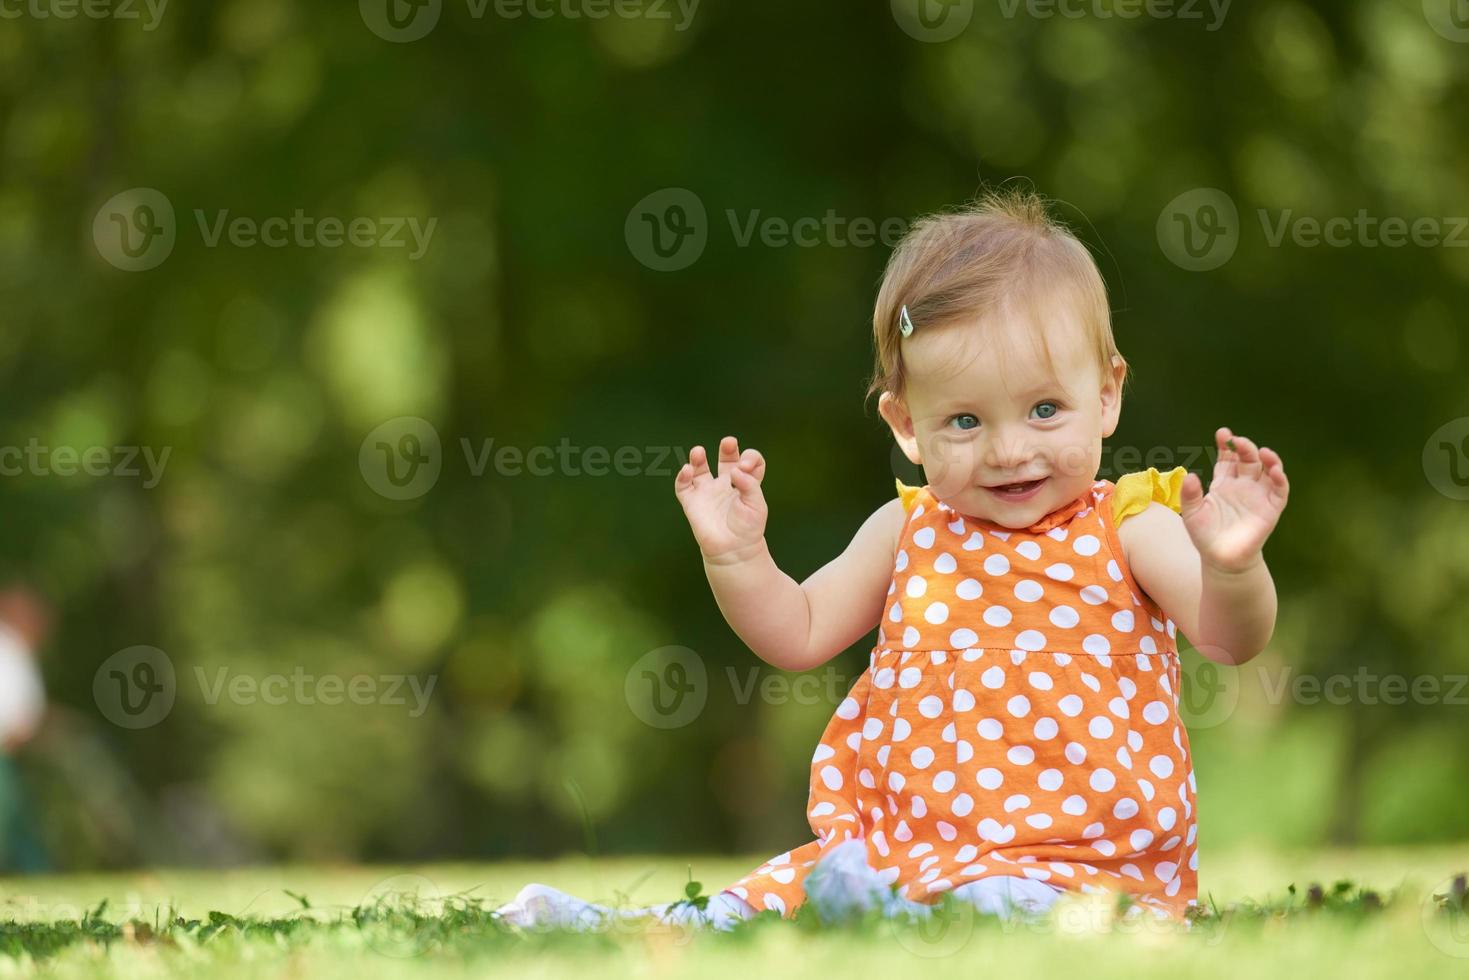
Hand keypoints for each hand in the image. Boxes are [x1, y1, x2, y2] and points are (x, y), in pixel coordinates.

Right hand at [674, 436, 767, 561]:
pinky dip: (682, 476)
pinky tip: (687, 470)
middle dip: (727, 448)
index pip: (750, 462)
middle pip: (726, 458)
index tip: (746, 467)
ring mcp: (708, 493)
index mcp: (745, 484)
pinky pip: (683, 486)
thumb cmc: (748, 529)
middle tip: (729, 443)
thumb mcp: (757, 505)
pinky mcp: (693, 503)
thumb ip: (749, 484)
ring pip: (700, 468)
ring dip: (698, 457)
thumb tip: (734, 470)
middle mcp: (726, 485)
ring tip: (698, 451)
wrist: (733, 552)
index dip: (751, 458)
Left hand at [1179, 427, 1288, 572]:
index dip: (1227, 445)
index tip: (1223, 433)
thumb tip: (1190, 476)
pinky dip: (1280, 480)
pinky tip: (1276, 471)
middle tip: (1238, 441)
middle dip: (1245, 448)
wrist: (1220, 559)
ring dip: (1269, 459)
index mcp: (1223, 482)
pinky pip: (1280, 491)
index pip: (1228, 458)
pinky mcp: (1271, 509)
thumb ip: (1190, 495)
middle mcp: (1243, 485)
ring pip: (1268, 471)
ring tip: (1263, 452)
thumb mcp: (1191, 513)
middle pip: (1248, 460)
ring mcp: (1258, 495)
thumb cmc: (1205, 535)